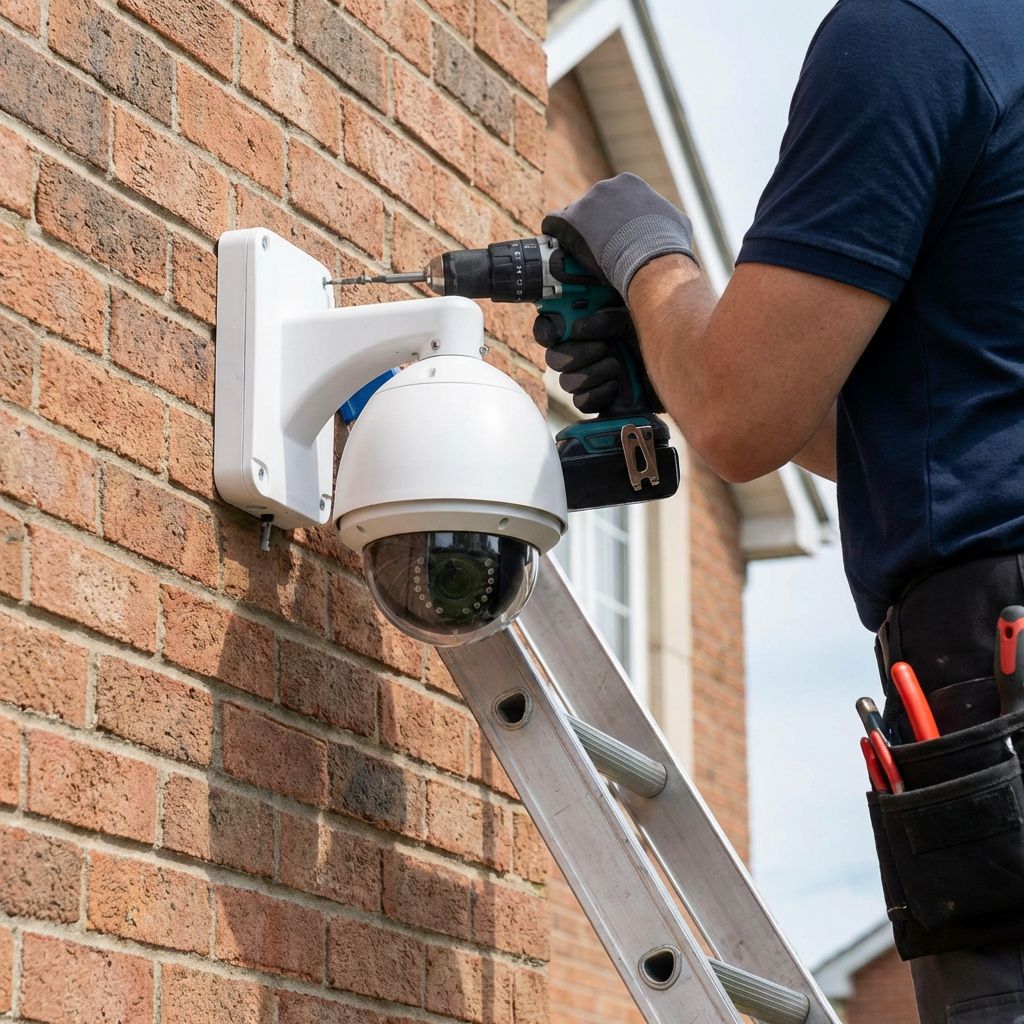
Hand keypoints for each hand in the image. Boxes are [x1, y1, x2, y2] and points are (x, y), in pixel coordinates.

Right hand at [534, 303, 664, 414]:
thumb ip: (604, 318)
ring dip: (591, 373)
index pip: (550, 329)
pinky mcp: (600, 401)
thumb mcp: (631, 318)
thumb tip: (578, 329)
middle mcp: (583, 353)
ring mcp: (590, 378)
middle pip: (554, 358)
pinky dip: (599, 393)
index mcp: (586, 328)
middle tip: (602, 347)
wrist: (679, 367)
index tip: (555, 332)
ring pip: (567, 382)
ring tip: (616, 366)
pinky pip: (581, 402)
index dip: (546, 330)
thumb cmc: (657, 336)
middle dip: (575, 354)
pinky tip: (616, 386)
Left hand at [541, 173, 696, 300]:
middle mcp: (605, 187)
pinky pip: (552, 223)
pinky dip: (554, 234)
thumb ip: (666, 217)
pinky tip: (555, 244)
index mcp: (629, 184)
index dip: (609, 219)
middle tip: (594, 248)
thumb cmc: (667, 245)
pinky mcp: (570, 222)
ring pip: (572, 215)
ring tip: (576, 252)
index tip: (609, 236)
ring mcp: (586, 203)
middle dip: (591, 225)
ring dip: (574, 232)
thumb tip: (669, 222)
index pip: (611, 198)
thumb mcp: (677, 223)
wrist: (651, 260)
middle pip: (590, 206)